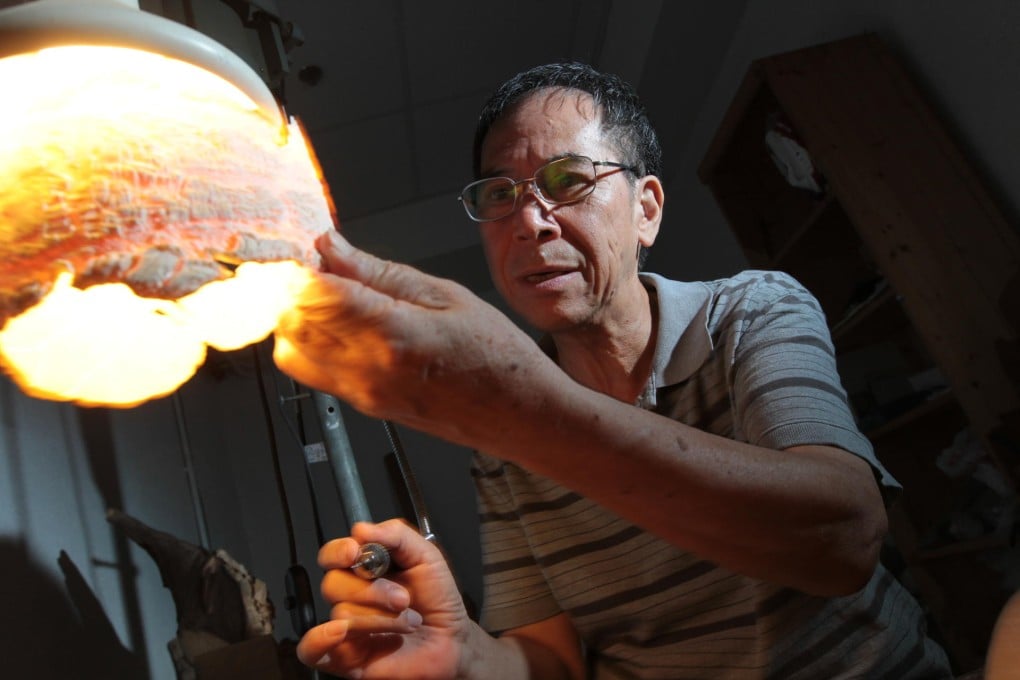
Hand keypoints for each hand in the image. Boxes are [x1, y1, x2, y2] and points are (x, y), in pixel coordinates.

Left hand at [273, 231, 548, 446]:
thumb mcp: (446, 295)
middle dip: (292, 289)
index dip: (297, 265)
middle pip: (288, 323)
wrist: (519, 415)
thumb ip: (379, 272)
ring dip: (298, 318)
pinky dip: (312, 342)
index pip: (308, 293)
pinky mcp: (363, 406)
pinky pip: (312, 372)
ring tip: (332, 294)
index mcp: (389, 334)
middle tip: (318, 265)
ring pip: (290, 351)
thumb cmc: (498, 358)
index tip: (304, 248)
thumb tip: (332, 248)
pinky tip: (343, 323)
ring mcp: (361, 394)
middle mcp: (365, 370)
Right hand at [297, 520, 471, 678]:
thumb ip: (397, 535)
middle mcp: (352, 596)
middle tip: (402, 598)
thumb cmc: (438, 599)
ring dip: (381, 618)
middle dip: (373, 590)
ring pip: (341, 613)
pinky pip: (312, 650)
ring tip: (408, 622)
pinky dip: (320, 639)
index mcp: (365, 569)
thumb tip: (362, 528)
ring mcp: (347, 627)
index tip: (355, 552)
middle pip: (333, 583)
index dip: (338, 551)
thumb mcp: (426, 556)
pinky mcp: (344, 657)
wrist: (453, 641)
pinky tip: (341, 633)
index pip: (333, 554)